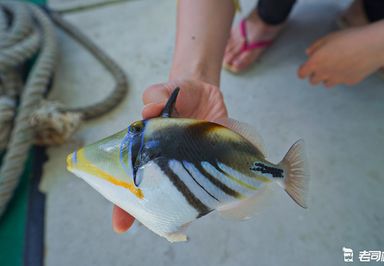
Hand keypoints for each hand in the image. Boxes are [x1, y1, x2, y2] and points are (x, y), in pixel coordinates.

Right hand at [112, 79, 227, 232]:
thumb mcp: (166, 90)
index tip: (120, 227)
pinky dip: (214, 190)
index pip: (130, 179)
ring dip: (184, 202)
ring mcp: (190, 165)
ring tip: (183, 214)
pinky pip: (212, 181)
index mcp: (149, 149)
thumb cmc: (180, 94)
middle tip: (154, 223)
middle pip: (155, 192)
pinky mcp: (212, 163)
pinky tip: (216, 199)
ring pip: (184, 191)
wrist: (207, 94)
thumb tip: (150, 109)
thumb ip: (156, 94)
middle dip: (151, 211)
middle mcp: (167, 162)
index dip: (123, 205)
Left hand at [298, 16, 383, 87]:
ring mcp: (337, 80)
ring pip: (326, 84)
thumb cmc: (349, 38)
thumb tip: (308, 53)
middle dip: (316, 74)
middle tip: (324, 65)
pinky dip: (344, 76)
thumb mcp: (329, 37)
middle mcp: (324, 74)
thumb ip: (316, 46)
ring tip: (338, 65)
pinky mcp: (349, 82)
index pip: (301, 74)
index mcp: (315, 62)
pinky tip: (352, 65)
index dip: (303, 71)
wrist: (373, 45)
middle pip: (313, 81)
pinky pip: (342, 81)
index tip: (306, 68)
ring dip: (328, 77)